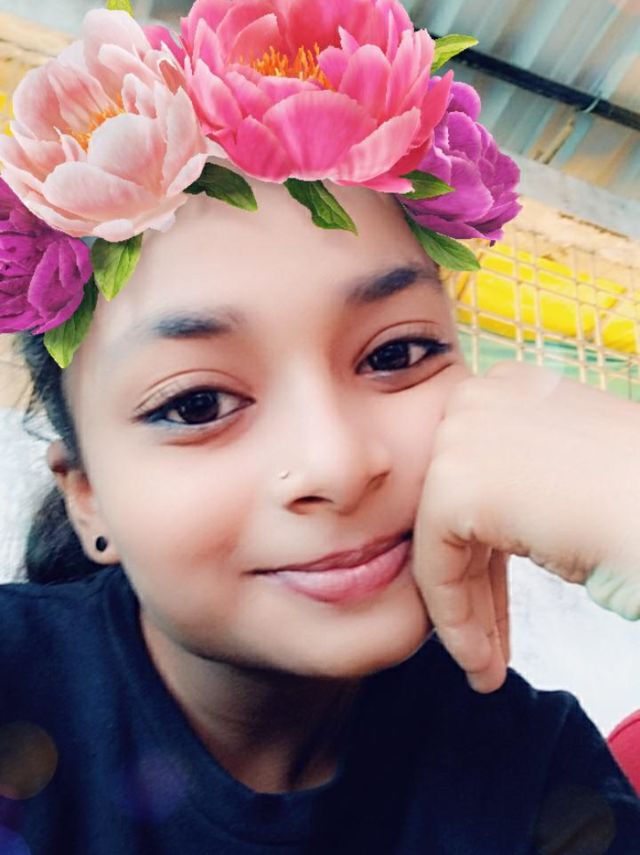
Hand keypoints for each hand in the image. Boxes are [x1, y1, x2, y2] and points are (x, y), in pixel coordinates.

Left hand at [413, 360, 639, 692]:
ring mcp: (461, 435)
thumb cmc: (638, 502)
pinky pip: (435, 565)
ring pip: (442, 541)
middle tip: (488, 643)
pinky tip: (480, 658)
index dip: (487, 550)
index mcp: (510, 387)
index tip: (498, 601)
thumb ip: (519, 478)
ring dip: (465, 612)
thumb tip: (483, 518)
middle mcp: (477, 398)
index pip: (478, 477)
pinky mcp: (455, 482)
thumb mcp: (565, 474)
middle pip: (455, 509)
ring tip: (485, 665)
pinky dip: (454, 618)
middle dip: (473, 586)